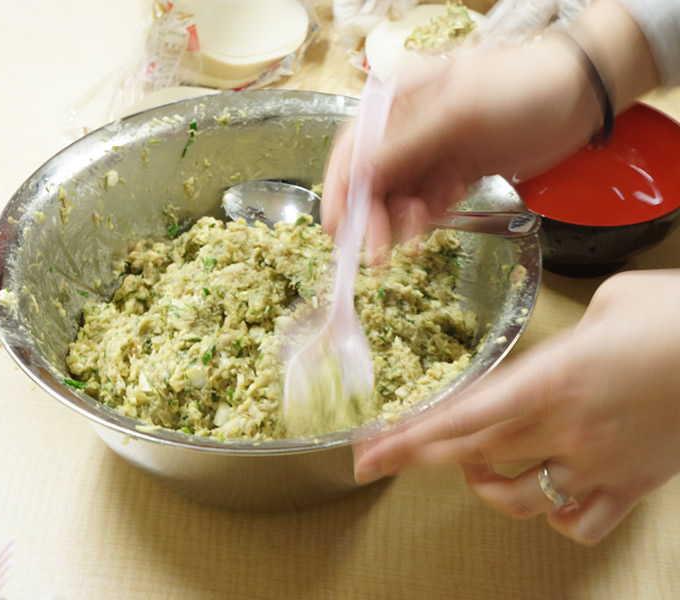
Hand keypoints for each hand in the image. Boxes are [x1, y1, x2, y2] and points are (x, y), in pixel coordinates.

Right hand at [321, 0, 658, 258]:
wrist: (580, 95)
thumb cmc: (519, 88)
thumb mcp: (457, 113)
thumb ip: (406, 145)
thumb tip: (358, 174)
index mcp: (396, 100)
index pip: (352, 148)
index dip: (340, 190)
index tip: (337, 230)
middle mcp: (406, 127)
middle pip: (372, 179)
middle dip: (373, 216)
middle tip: (378, 253)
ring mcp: (431, 151)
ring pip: (399, 196)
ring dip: (403, 219)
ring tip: (419, 232)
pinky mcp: (454, 172)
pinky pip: (428, 201)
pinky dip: (431, 213)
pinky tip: (445, 210)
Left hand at [354, 270, 679, 544]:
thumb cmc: (678, 314)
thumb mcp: (609, 300)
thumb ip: (565, 330)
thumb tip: (562, 343)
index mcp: (550, 378)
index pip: (461, 417)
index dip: (409, 437)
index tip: (370, 453)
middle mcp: (565, 427)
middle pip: (472, 456)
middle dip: (421, 457)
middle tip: (385, 458)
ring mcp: (598, 462)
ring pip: (518, 498)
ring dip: (485, 486)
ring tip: (477, 470)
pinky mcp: (632, 484)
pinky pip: (581, 522)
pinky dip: (556, 515)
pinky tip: (550, 494)